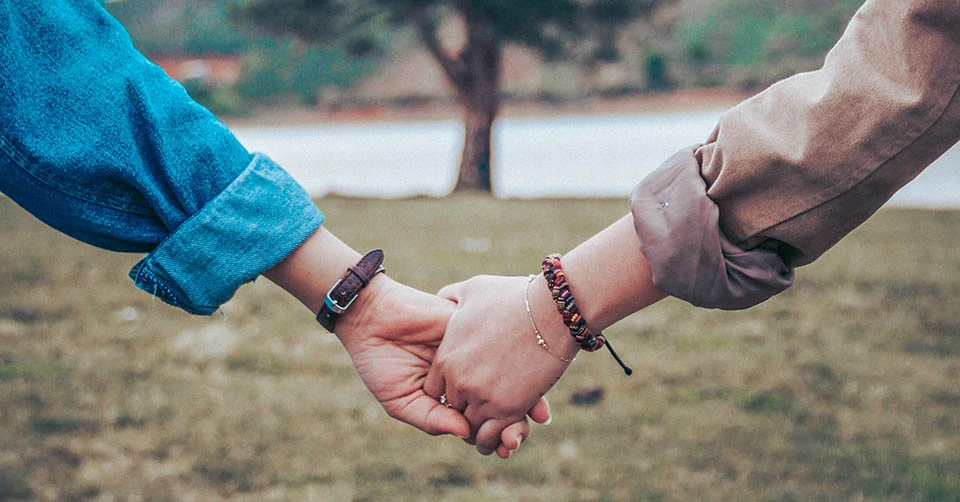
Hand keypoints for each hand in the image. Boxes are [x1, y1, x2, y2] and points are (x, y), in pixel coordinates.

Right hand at [263, 227, 549, 455]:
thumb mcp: (401, 400)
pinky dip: (519, 363)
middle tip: (520, 436)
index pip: (479, 418)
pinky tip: (528, 381)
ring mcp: (475, 351)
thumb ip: (431, 418)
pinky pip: (503, 346)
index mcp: (451, 394)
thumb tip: (466, 434)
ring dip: (524, 396)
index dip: (495, 435)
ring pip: (509, 375)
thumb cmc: (379, 362)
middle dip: (514, 420)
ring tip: (534, 417)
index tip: (507, 448)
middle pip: (500, 400)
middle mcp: (468, 374)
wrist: (372, 318)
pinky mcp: (476, 328)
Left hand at [427, 274, 576, 455]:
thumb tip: (443, 298)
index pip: (435, 391)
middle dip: (464, 410)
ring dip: (480, 430)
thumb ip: (451, 297)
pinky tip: (505, 435)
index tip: (464, 389)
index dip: (448, 392)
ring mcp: (483, 397)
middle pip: (452, 410)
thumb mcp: (473, 290)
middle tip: (479, 410)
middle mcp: (459, 381)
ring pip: (471, 428)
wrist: (552, 310)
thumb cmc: (514, 296)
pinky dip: (496, 440)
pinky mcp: (509, 409)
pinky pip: (492, 436)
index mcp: (446, 357)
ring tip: (492, 427)